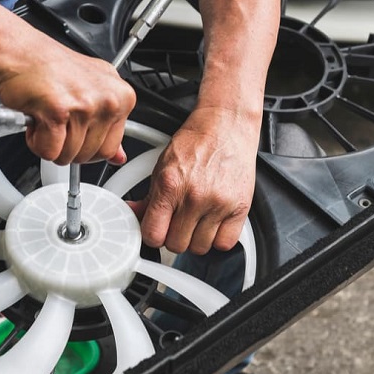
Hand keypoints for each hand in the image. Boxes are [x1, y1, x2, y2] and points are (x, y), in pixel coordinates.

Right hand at [0, 45, 135, 164]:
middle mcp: (108, 100)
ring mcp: (85, 105)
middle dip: (67, 146)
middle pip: (89, 155)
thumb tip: (118, 157)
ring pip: (69, 156)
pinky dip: (36, 141)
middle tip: (57, 120)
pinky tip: (37, 117)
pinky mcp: (60, 110)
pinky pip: (49, 151)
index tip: (74, 129)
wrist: (18, 51)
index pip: (111, 148)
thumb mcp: (90, 93)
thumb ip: (107, 128)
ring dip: (49, 142)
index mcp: (121, 96)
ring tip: (46, 115)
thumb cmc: (49, 68)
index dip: (85, 145)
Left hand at [133, 107, 259, 254]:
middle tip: (178, 221)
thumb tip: (134, 213)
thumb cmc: (196, 142)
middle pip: (176, 245)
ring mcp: (218, 203)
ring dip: (196, 238)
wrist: (226, 125)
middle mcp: (195, 196)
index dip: (152, 235)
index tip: (156, 231)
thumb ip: (149, 196)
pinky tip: (213, 222)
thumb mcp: (163, 165)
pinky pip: (224, 244)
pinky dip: (218, 239)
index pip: (153, 234)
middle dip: (174, 236)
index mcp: (170, 185)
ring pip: (200, 248)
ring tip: (197, 219)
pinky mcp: (240, 207)